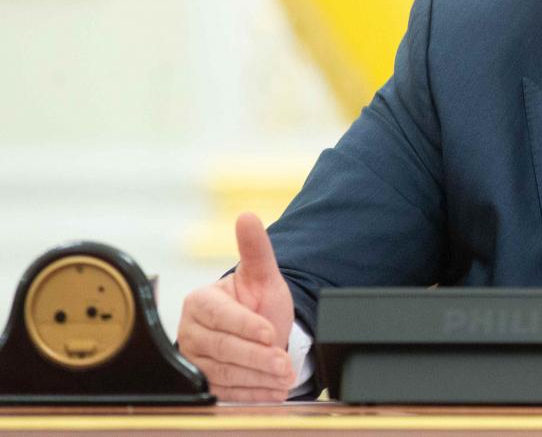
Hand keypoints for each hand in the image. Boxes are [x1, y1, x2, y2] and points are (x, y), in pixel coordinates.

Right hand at [178, 213, 296, 400]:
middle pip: (222, 348)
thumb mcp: (262, 274)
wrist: (260, 329)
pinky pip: (225, 392)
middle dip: (256, 357)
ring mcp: (194, 360)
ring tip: (282, 376)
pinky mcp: (203, 384)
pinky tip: (272, 390)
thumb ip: (256, 248)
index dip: (245, 325)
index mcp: (200, 302)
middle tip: (282, 362)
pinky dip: (251, 393)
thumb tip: (247, 216)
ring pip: (223, 373)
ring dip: (256, 377)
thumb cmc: (257, 300)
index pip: (220, 317)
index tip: (269, 332)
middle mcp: (191, 331)